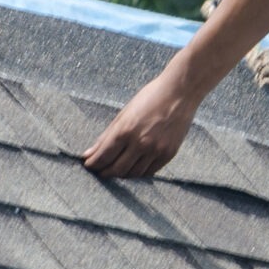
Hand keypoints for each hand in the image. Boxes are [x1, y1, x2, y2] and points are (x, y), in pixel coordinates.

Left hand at [82, 73, 197, 178]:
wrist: (180, 93)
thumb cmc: (150, 98)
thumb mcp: (124, 114)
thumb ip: (106, 136)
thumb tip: (89, 153)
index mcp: (125, 130)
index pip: (104, 156)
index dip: (93, 164)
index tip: (88, 165)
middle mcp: (140, 143)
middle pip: (117, 169)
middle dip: (105, 172)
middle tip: (99, 172)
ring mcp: (156, 150)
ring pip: (134, 174)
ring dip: (121, 175)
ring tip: (115, 171)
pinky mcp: (168, 154)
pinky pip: (150, 172)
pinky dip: (138, 173)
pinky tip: (132, 168)